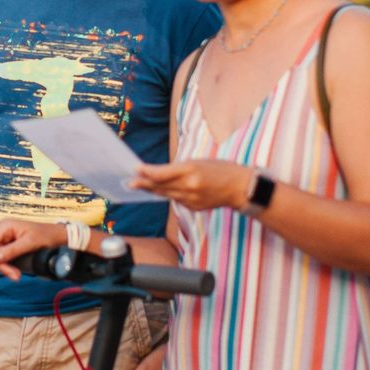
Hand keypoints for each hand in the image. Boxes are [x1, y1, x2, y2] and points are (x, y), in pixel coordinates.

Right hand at [0, 219, 66, 279]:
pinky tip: (16, 272)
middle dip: (1, 265)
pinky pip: (3, 259)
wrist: (58, 237)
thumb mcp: (30, 243)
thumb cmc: (46, 236)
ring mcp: (6, 240)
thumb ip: (12, 251)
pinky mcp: (10, 248)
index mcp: (6, 226)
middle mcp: (3, 232)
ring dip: (6, 268)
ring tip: (17, 276)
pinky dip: (8, 267)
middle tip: (15, 276)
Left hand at [131, 159, 249, 212]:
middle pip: (160, 186)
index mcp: (190, 170)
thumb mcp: (198, 162)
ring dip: (153, 190)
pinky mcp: (194, 207)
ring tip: (140, 185)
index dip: (146, 172)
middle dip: (143, 184)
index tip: (135, 169)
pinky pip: (176, 200)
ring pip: (166, 195)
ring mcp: (191, 199)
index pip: (162, 173)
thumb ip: (178, 168)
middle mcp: (189, 186)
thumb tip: (157, 174)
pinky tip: (163, 191)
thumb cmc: (220, 169)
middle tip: (129, 182)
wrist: (239, 187)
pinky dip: (170, 195)